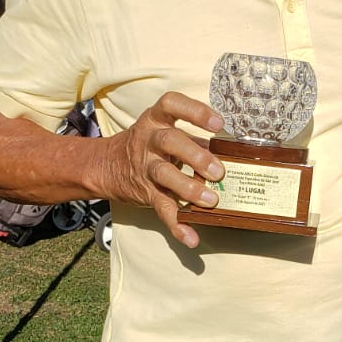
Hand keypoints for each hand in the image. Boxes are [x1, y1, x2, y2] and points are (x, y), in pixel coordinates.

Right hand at [106, 91, 223, 247]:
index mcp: (157, 120)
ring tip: (210, 201)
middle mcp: (149, 140)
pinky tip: (191, 237)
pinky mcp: (146, 192)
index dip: (195, 111)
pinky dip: (177, 225)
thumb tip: (233, 152)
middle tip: (217, 171)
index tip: (217, 123)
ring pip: (164, 174)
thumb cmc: (150, 145)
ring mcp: (145, 166)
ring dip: (188, 188)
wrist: (108, 166)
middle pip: (170, 141)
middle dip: (195, 155)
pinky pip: (161, 208)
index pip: (171, 104)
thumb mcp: (166, 133)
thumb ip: (196, 140)